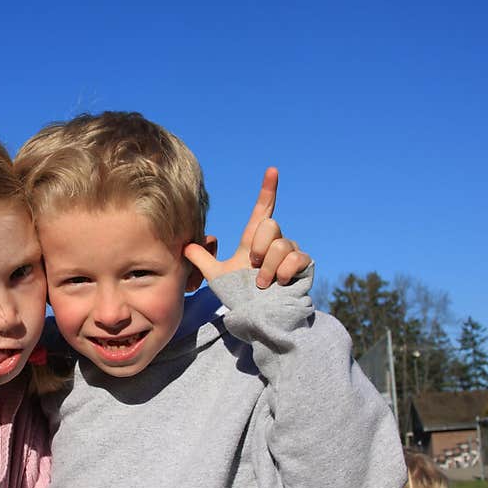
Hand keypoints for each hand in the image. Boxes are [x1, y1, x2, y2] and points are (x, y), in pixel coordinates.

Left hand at [184, 167, 310, 288]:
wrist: (259, 316)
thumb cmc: (241, 296)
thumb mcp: (218, 276)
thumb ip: (203, 260)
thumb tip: (184, 246)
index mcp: (255, 240)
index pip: (262, 210)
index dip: (267, 190)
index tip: (272, 170)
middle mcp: (275, 242)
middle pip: (269, 226)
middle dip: (259, 248)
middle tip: (253, 268)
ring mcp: (290, 252)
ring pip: (281, 245)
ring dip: (268, 268)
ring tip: (264, 283)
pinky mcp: (303, 264)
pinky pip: (295, 258)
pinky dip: (284, 273)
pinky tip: (281, 283)